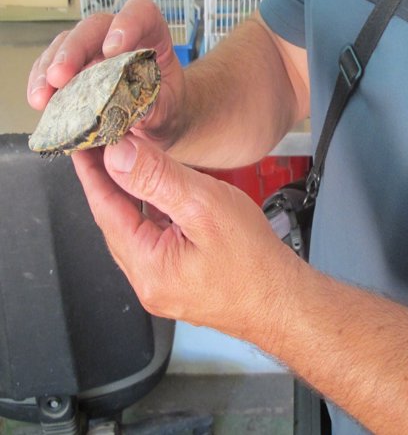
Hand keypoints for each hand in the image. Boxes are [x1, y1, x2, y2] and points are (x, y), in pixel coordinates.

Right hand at [27, 0, 185, 148]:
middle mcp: (118, 35)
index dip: (128, 22)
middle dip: (74, 51)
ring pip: (66, 43)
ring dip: (50, 68)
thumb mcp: (168, 108)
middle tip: (61, 77)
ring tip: (43, 96)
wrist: (157, 119)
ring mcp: (92, 48)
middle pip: (94, 27)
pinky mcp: (73, 66)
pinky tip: (39, 99)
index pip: (142, 13)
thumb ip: (157, 107)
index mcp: (152, 36)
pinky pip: (51, 65)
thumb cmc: (165, 105)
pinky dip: (41, 82)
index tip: (113, 49)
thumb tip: (139, 113)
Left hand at [71, 136, 299, 343]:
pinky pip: (154, 241)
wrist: (284, 301)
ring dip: (129, 198)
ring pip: (136, 232)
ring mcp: (162, 284)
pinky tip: (159, 198)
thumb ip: (160, 179)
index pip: (106, 210)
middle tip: (103, 149)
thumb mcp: (206, 208)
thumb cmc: (255, 261)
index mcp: (148, 267)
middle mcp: (148, 281)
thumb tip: (120, 155)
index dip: (93, 174)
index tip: (84, 146)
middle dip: (108, 183)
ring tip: (126, 167)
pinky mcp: (179, 281)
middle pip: (117, 223)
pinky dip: (151, 214)